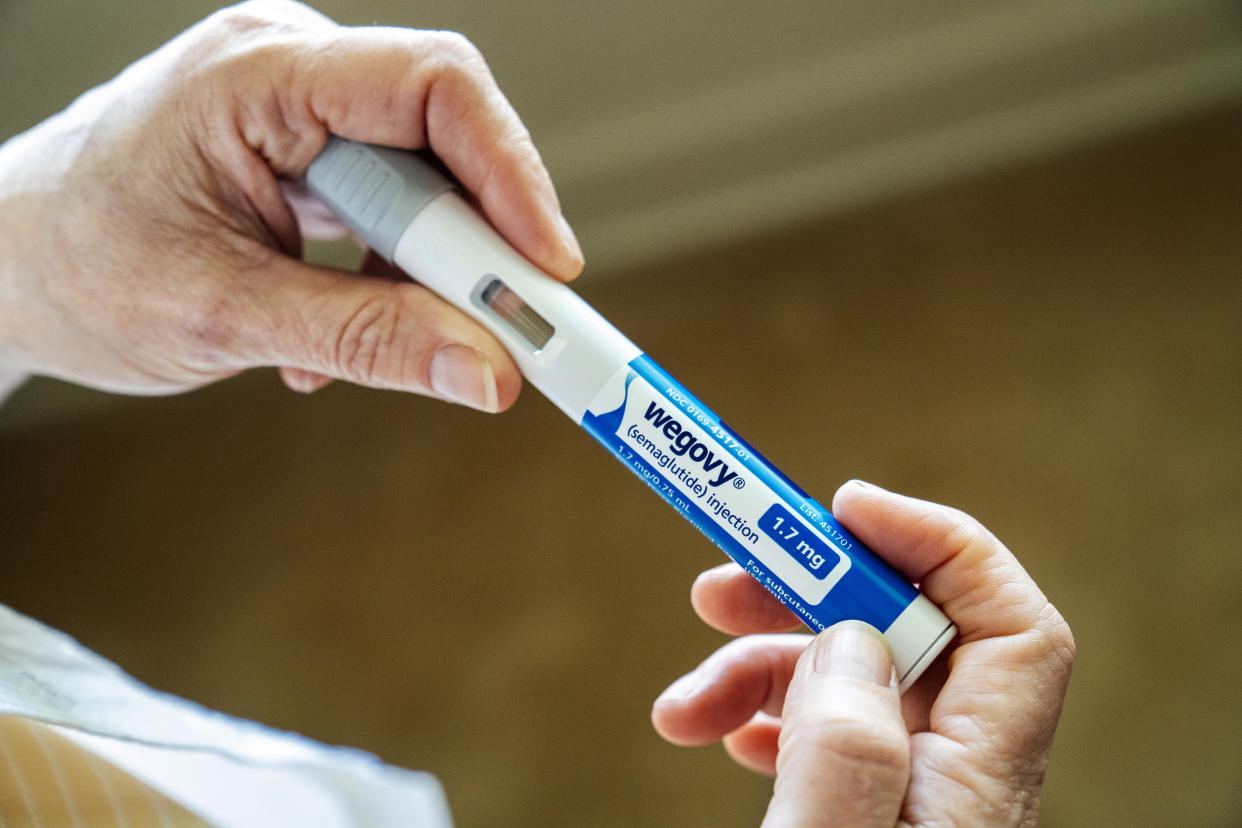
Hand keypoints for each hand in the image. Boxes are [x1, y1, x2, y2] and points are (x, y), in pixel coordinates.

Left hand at [0, 0, 581, 408]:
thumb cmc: (74, 271)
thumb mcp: (227, 316)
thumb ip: (367, 342)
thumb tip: (486, 372)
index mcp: (255, 74)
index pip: (431, 87)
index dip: (511, 175)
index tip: (550, 269)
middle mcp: (286, 68)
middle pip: (441, 137)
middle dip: (478, 245)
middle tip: (507, 330)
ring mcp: (294, 106)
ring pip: (422, 180)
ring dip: (425, 273)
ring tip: (390, 342)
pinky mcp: (299, 150)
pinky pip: (386, 205)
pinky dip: (386, 276)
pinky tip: (333, 329)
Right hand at [652, 481, 1073, 826]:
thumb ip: (846, 744)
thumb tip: (848, 635)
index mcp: (979, 782)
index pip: (1010, 624)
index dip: (936, 541)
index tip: (841, 508)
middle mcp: (958, 781)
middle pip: (906, 637)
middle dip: (804, 597)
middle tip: (717, 589)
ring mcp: (914, 801)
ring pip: (849, 686)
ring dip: (759, 668)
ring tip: (682, 706)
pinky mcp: (871, 818)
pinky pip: (827, 736)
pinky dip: (767, 717)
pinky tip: (722, 729)